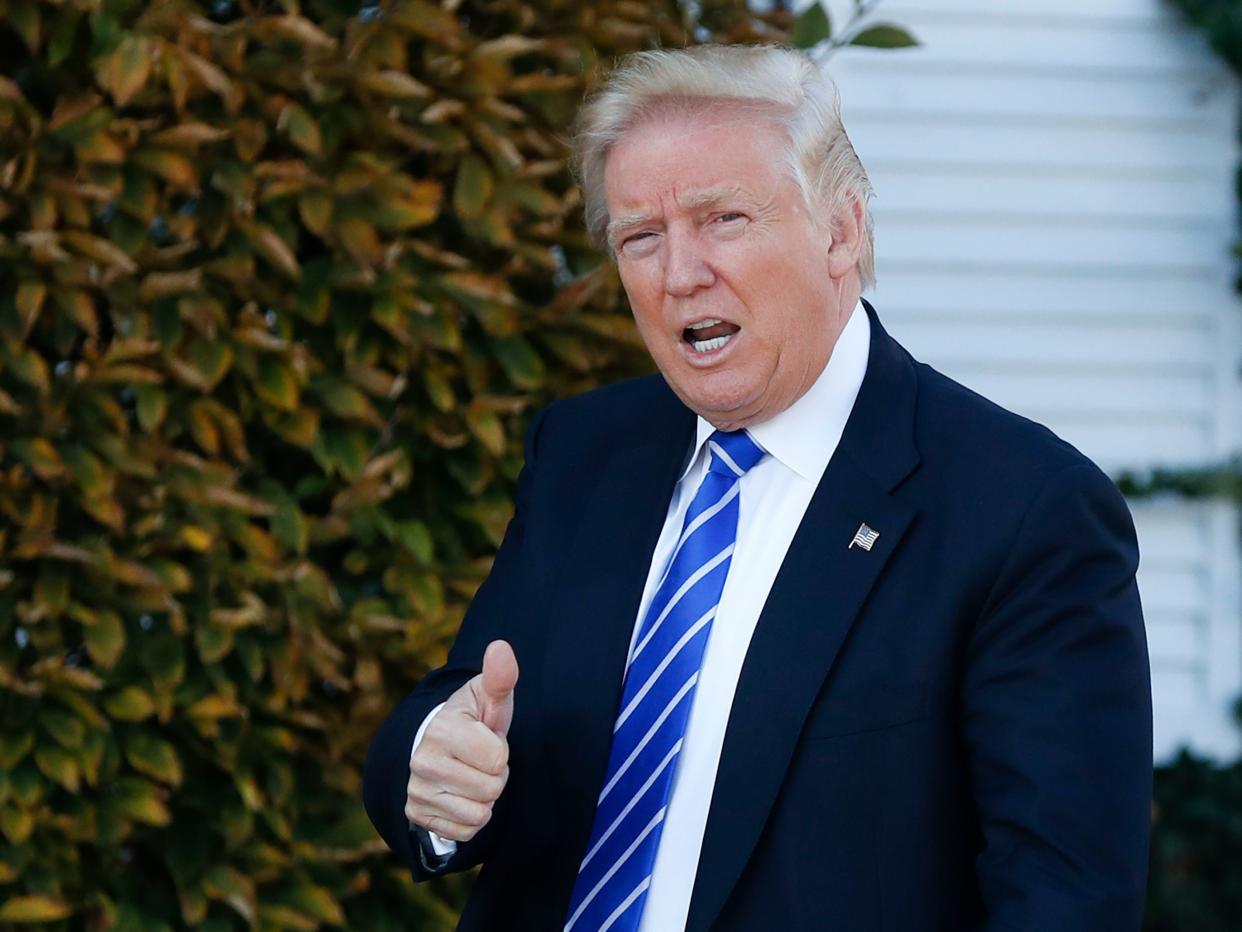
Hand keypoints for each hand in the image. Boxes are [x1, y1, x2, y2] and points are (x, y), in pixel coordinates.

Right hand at [406, 640, 518, 842]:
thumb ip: (500, 676)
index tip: (486, 739)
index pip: (498, 760)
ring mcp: (416, 790)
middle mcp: (422, 761)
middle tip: (480, 760)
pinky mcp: (417, 815)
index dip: (500, 750)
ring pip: (479, 813)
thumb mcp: (488, 696)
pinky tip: (461, 795)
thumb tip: (501, 647)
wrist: (438, 744)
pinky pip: (465, 832)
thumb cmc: (473, 719)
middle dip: (495, 776)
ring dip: (484, 798)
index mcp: (442, 729)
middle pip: (491, 789)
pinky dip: (471, 818)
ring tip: (471, 775)